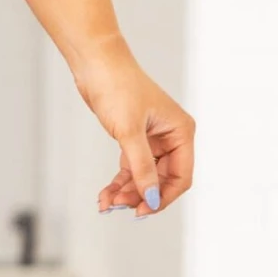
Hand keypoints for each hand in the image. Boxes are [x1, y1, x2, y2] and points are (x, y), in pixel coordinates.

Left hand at [70, 37, 194, 217]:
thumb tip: (151, 198)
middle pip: (162, 180)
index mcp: (181, 132)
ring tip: (107, 202)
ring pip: (145, 176)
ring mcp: (153, 139)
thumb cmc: (117, 87)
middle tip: (117, 206)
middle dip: (141, 195)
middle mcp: (171, 136)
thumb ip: (141, 168)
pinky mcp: (134, 138)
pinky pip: (131, 168)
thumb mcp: (129, 132)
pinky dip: (119, 182)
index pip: (181, 176)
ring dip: (127, 192)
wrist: (95, 65)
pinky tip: (106, 194)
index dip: (163, 197)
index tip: (142, 211)